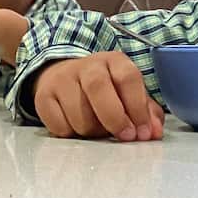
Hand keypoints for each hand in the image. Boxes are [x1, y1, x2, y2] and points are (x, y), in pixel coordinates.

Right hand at [33, 51, 163, 140]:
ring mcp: (62, 79)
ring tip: (98, 126)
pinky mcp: (43, 96)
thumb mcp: (129, 93)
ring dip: (93, 131)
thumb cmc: (105, 89)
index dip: (137, 107)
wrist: (64, 76)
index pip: (127, 77)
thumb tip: (153, 132)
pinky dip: (72, 134)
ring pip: (79, 114)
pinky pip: (60, 126)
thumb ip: (146, 112)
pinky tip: (76, 125)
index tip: (143, 132)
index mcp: (113, 61)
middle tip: (124, 136)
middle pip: (98, 88)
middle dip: (114, 118)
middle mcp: (87, 65)